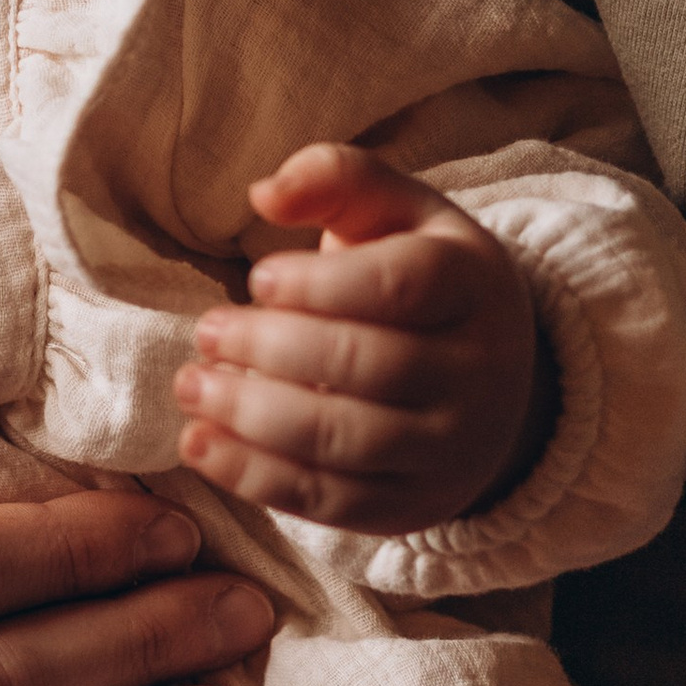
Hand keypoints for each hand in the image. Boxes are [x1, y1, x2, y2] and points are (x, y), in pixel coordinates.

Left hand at [174, 144, 555, 531]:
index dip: (320, 285)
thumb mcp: (397, 214)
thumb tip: (266, 192)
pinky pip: (329, 501)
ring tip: (192, 385)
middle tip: (207, 332)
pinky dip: (255, 476)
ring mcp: (450, 449)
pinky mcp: (411, 506)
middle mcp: (480, 372)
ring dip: (253, 416)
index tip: (258, 279)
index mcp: (474, 285)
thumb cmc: (419, 281)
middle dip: (271, 350)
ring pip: (344, 441)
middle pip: (368, 366)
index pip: (402, 285)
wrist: (493, 384)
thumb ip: (338, 180)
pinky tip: (200, 444)